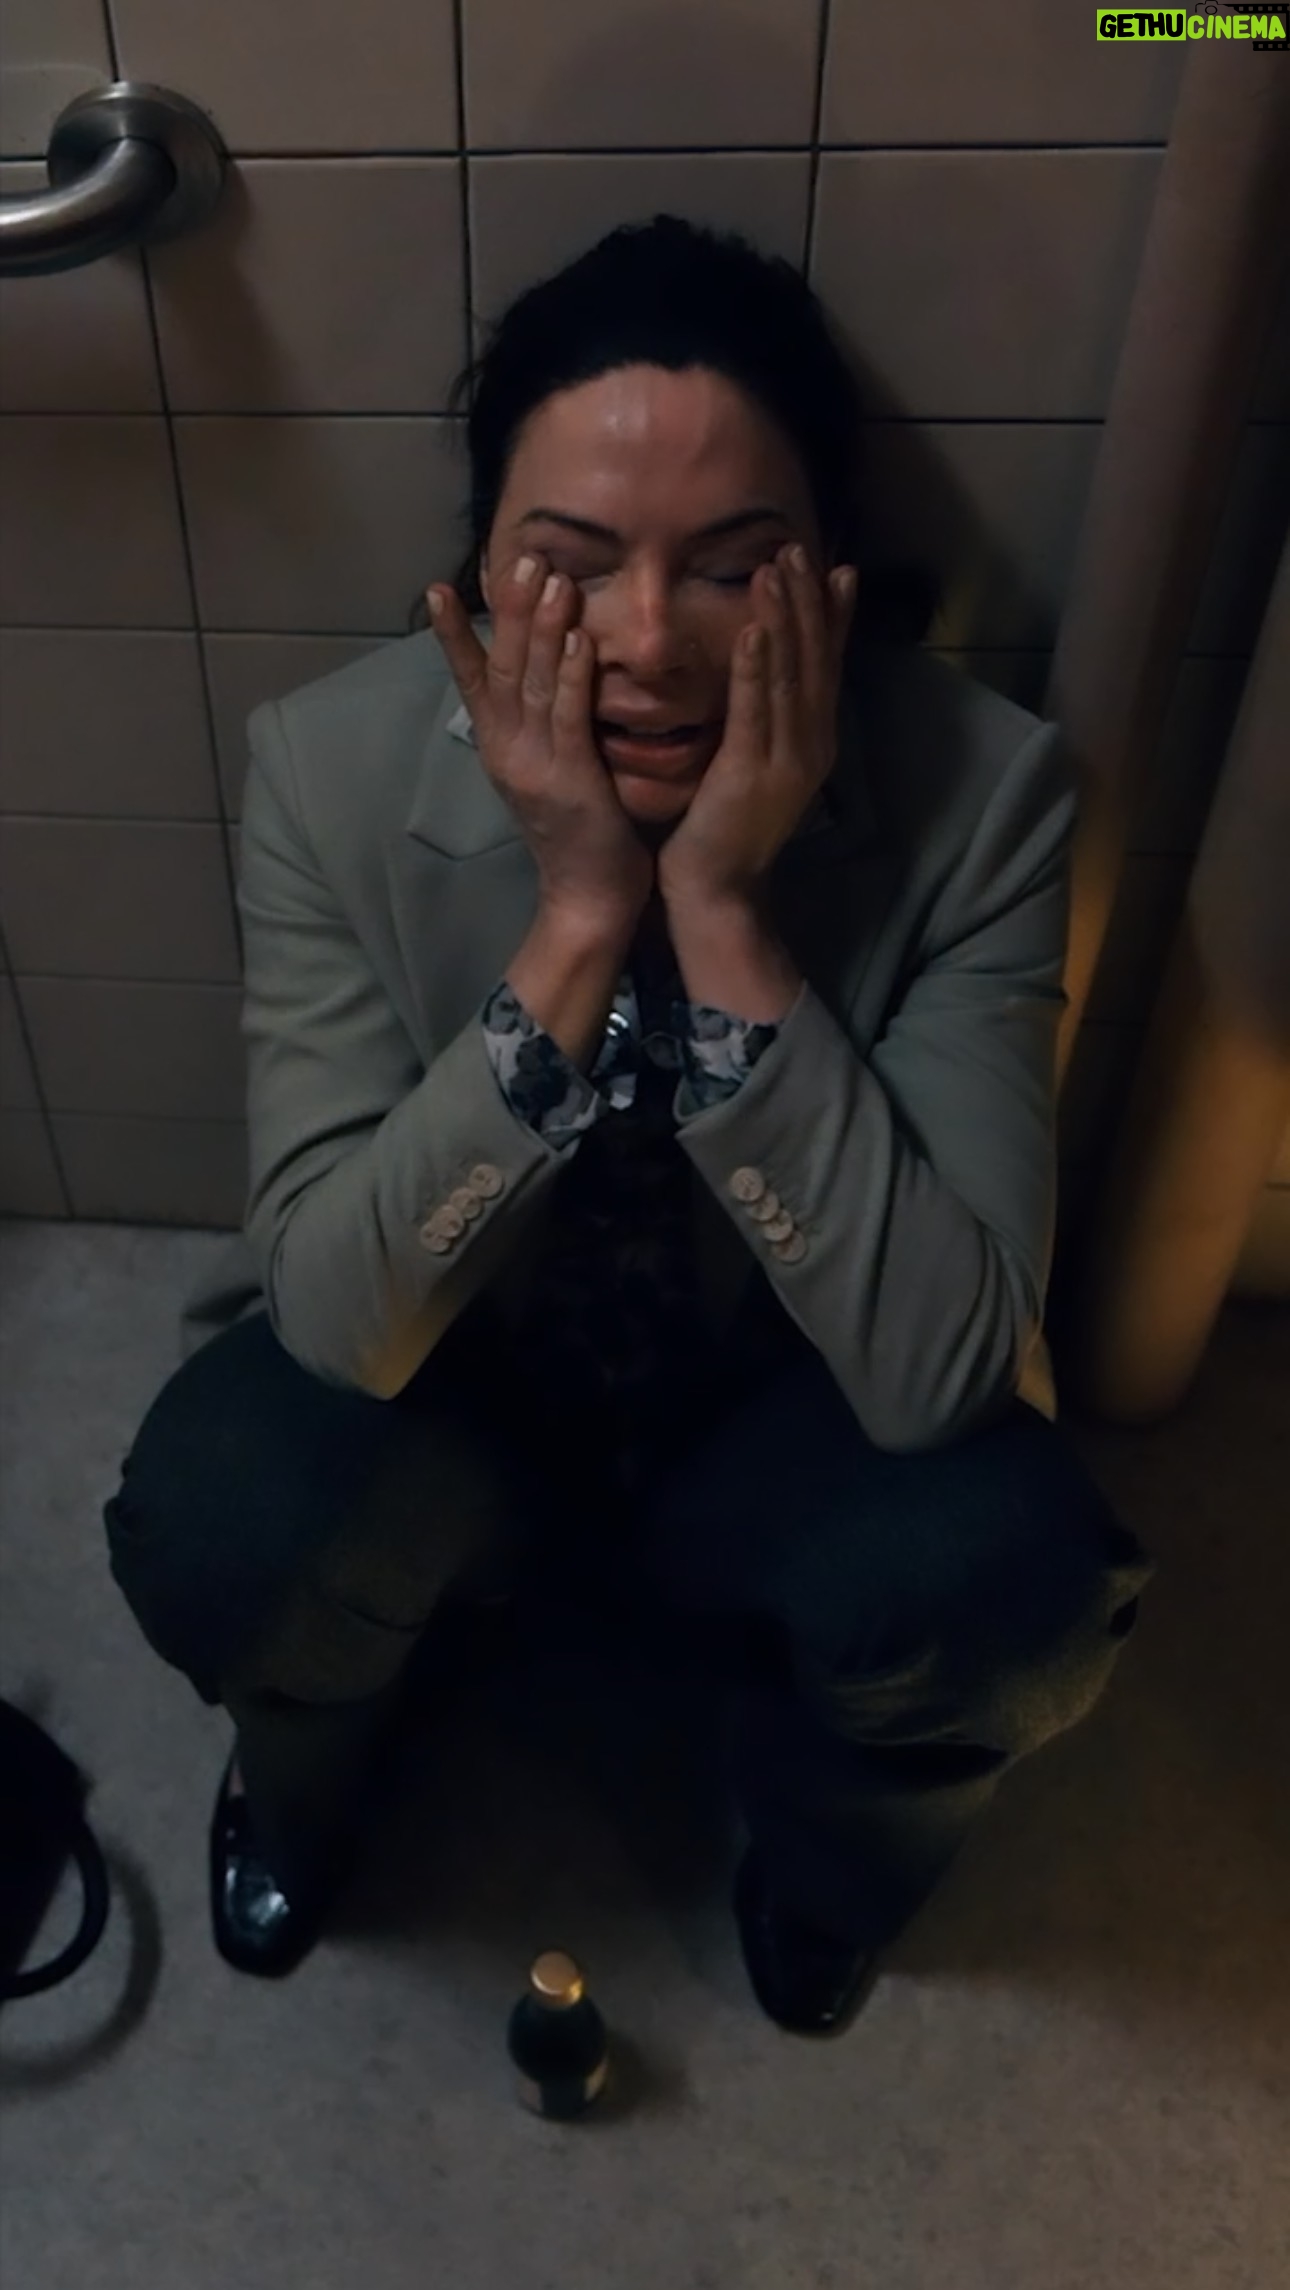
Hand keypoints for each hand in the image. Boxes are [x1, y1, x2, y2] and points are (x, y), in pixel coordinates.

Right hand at [426, 555, 654, 930]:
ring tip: (550, 578)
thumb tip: (543, 671)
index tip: (439, 587)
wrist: (588, 897)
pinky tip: (578, 638)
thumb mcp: (548, 768)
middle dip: (509, 611)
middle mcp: (507, 751)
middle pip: (500, 668)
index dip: (454, 633)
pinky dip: (570, 675)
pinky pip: (569, 717)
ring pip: (531, 684)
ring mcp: (535, 765)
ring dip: (541, 629)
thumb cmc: (577, 831)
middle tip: (519, 558)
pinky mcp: (571, 779)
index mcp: (498, 747)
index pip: (470, 679)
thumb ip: (540, 723)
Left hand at [656, 543, 856, 910]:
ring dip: (785, 619)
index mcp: (813, 741)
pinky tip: (755, 630)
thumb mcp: (754, 763)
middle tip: (799, 547)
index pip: (827, 666)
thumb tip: (767, 674)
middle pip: (815, 660)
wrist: (717, 891)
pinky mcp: (752, 773)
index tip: (833, 566)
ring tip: (777, 568)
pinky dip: (757, 669)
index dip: (832, 615)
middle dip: (808, 601)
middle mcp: (811, 745)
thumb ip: (765, 720)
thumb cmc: (725, 828)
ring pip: (790, 676)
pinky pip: (756, 711)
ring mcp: (786, 760)